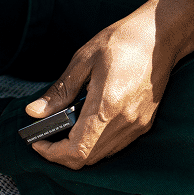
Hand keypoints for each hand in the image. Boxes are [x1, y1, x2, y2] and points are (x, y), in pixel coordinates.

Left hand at [28, 0, 193, 168]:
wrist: (160, 35)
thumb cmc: (121, 41)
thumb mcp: (83, 59)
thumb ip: (60, 91)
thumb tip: (33, 112)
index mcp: (107, 106)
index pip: (77, 150)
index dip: (53, 153)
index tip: (37, 143)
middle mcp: (124, 122)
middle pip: (87, 159)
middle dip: (62, 153)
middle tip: (45, 136)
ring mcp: (137, 125)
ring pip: (102, 155)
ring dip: (79, 150)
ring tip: (62, 128)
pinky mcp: (144, 123)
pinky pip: (115, 146)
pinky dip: (96, 143)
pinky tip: (86, 123)